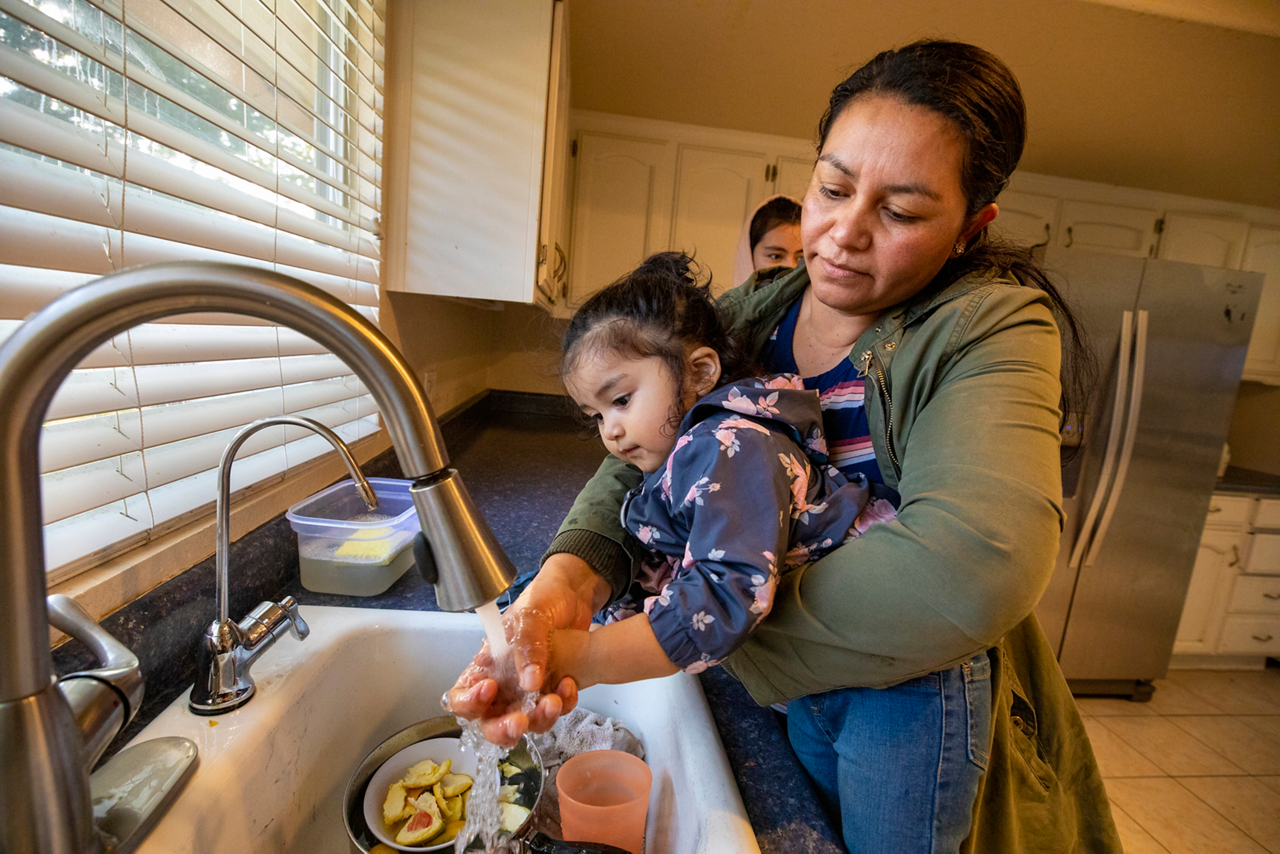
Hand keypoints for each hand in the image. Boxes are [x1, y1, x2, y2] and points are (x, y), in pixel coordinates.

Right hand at [447, 554, 609, 745]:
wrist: (575, 594)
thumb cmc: (542, 598)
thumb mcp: (529, 617)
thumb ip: (526, 648)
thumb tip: (529, 683)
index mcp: (486, 666)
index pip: (461, 697)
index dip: (468, 703)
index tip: (489, 689)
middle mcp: (504, 684)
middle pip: (491, 722)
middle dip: (503, 729)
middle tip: (520, 721)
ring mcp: (529, 690)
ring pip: (526, 722)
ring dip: (539, 719)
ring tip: (554, 701)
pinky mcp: (553, 690)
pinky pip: (555, 710)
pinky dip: (564, 705)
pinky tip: (569, 685)